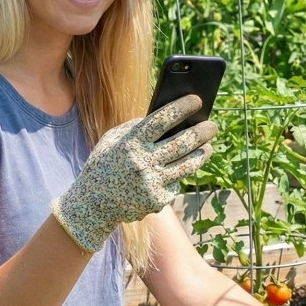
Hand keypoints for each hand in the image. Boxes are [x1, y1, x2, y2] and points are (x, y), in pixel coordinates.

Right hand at [51, 94, 215, 252]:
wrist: (93, 205)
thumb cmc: (104, 165)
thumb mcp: (111, 140)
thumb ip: (135, 127)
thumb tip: (167, 117)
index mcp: (130, 143)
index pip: (162, 119)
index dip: (182, 107)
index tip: (198, 100)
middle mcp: (142, 162)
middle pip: (181, 143)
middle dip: (201, 132)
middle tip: (212, 125)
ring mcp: (151, 183)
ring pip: (186, 165)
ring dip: (201, 154)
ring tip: (208, 147)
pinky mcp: (157, 201)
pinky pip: (174, 184)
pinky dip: (177, 176)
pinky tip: (180, 170)